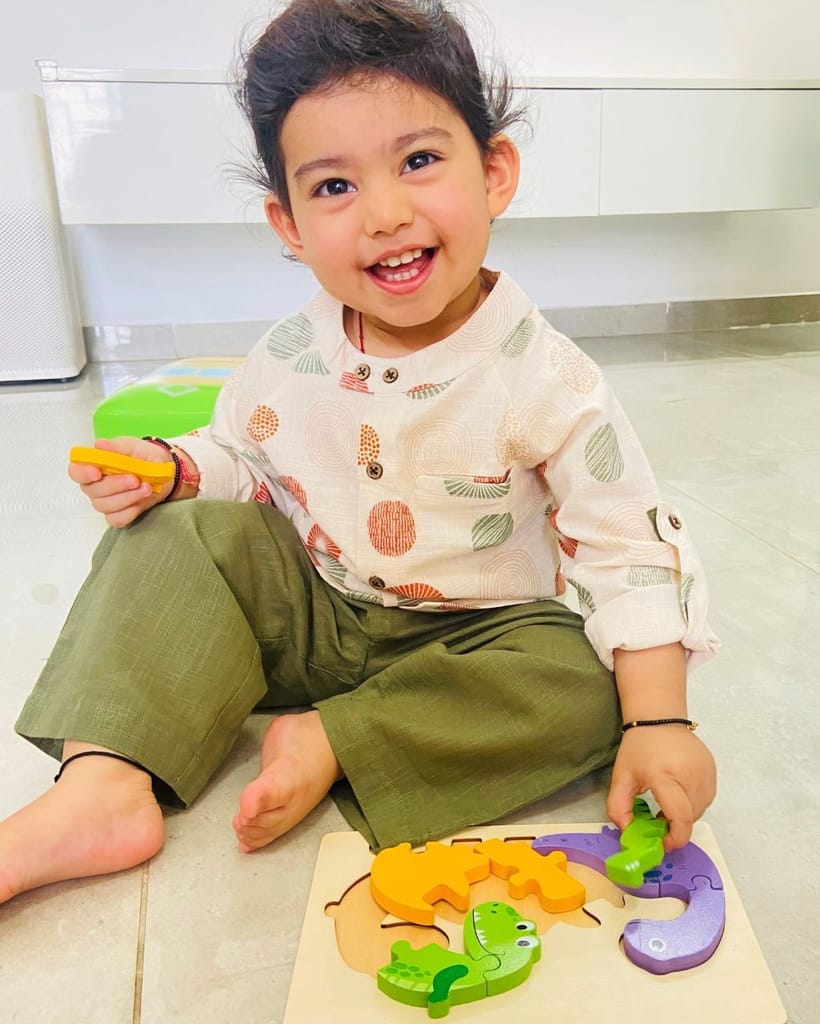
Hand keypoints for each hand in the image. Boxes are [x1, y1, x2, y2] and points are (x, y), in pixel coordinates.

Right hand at [68, 436, 173, 526]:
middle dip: (116, 485)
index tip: (97, 472)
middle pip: (94, 491)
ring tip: (146, 487)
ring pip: (107, 506)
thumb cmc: (143, 456)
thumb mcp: (132, 446)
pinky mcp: (117, 514)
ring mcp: (105, 502)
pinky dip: (132, 510)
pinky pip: (118, 519)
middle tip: (135, 479)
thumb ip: (116, 446)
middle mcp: (95, 485)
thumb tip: (100, 445)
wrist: (162, 470)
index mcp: (93, 466)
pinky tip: (142, 500)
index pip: (76, 471)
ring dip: (129, 497)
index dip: (83, 473)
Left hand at [606, 725, 715, 850]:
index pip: (681, 818)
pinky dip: (693, 803)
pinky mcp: (713, 770)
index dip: (674, 838)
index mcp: (666, 777)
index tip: (662, 843)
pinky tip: (678, 794)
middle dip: (675, 826)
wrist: (659, 718)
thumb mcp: (621, 777)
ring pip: (700, 810)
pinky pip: (706, 798)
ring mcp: (705, 773)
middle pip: (690, 817)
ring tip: (667, 804)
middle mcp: (691, 776)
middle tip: (658, 821)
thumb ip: (618, 808)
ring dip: (685, 815)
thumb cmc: (639, 747)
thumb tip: (627, 833)